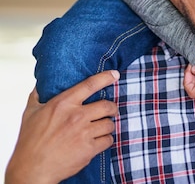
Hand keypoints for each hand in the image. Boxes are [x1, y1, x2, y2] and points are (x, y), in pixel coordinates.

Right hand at [5, 70, 119, 183]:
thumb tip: (40, 84)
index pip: (90, 84)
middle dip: (112, 107)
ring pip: (109, 124)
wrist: (31, 170)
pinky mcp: (88, 150)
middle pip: (107, 105)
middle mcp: (77, 116)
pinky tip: (100, 140)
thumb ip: (37, 96)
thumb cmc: (29, 142)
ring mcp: (84, 134)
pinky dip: (106, 140)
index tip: (115, 75)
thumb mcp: (30, 113)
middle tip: (111, 109)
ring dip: (108, 125)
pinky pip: (107, 140)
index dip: (106, 78)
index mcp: (64, 103)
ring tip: (104, 126)